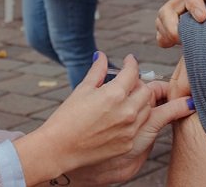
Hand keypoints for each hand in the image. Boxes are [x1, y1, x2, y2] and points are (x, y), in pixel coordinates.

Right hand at [15, 53, 154, 182]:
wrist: (59, 149)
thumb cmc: (67, 117)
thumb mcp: (82, 89)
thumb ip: (97, 71)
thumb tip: (102, 56)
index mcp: (115, 94)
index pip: (132, 72)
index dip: (131, 63)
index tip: (128, 61)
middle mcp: (127, 111)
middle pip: (145, 90)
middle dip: (138, 83)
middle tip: (127, 82)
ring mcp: (129, 130)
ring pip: (147, 109)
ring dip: (139, 101)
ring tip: (125, 99)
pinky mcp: (128, 144)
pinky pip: (139, 127)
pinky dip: (134, 119)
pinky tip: (121, 118)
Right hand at [156, 0, 205, 47]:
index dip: (191, 3)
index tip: (202, 18)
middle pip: (168, 8)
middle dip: (172, 25)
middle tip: (184, 40)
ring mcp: (182, 8)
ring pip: (163, 19)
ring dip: (168, 34)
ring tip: (183, 46)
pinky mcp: (181, 21)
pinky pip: (164, 30)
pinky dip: (165, 40)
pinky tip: (180, 48)